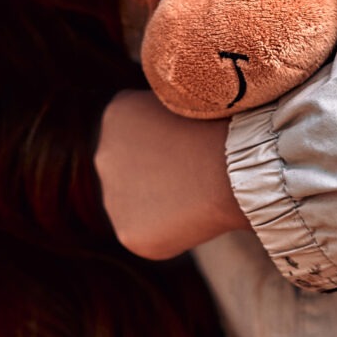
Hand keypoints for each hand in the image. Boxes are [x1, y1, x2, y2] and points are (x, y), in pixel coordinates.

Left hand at [94, 90, 249, 258]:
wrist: (233, 168)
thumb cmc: (221, 129)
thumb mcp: (183, 103)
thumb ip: (161, 119)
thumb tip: (166, 140)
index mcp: (116, 115)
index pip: (135, 133)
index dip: (166, 141)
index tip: (189, 143)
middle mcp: (103, 155)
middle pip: (130, 169)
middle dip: (156, 174)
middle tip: (193, 174)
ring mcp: (112, 196)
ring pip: (137, 204)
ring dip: (160, 203)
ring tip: (195, 195)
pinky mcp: (128, 232)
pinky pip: (149, 233)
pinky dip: (170, 232)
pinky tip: (192, 219)